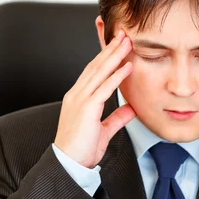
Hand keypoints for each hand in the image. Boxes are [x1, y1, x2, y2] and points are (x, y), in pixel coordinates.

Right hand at [54, 30, 134, 167]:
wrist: (68, 164)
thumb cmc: (80, 150)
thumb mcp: (103, 131)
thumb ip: (116, 118)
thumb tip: (130, 108)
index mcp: (78, 99)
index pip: (93, 72)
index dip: (105, 58)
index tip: (117, 46)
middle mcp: (77, 95)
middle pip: (95, 66)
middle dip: (110, 49)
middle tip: (123, 34)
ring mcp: (80, 100)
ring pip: (99, 72)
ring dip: (115, 56)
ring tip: (127, 42)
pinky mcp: (86, 108)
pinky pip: (104, 88)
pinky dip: (116, 76)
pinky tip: (127, 66)